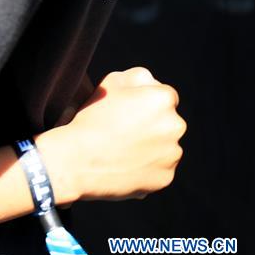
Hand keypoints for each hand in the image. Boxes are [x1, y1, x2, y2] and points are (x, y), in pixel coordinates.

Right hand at [36, 67, 185, 203]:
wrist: (78, 159)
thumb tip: (153, 84)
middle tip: (123, 127)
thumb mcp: (110, 82)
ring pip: (165, 145)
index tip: (127, 108)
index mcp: (163, 98)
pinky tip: (124, 163)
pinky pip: (159, 168)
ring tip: (121, 146)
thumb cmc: (92, 116)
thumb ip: (139, 77)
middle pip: (167, 120)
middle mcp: (175, 125)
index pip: (164, 95)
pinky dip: (146, 166)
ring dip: (150, 144)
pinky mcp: (166, 177)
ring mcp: (172, 154)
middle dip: (152, 122)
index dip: (144, 100)